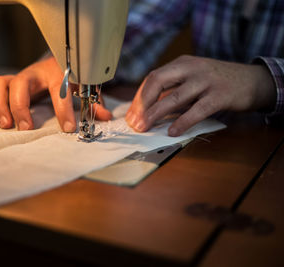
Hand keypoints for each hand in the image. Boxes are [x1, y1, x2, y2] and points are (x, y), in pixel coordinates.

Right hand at [0, 56, 111, 131]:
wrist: (57, 60)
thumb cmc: (69, 76)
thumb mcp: (84, 87)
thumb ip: (93, 102)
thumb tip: (106, 118)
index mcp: (56, 73)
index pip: (60, 91)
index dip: (64, 111)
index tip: (68, 129)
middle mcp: (34, 74)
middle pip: (20, 84)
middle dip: (21, 107)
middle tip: (25, 128)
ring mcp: (18, 78)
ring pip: (0, 84)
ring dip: (0, 105)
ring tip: (5, 124)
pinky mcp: (7, 85)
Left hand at [125, 55, 275, 135]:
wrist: (252, 80)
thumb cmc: (216, 83)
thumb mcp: (192, 78)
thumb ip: (172, 90)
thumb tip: (147, 110)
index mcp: (182, 63)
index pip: (153, 78)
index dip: (139, 97)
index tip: (131, 114)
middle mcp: (192, 68)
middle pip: (158, 82)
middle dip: (142, 103)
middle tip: (135, 122)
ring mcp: (206, 81)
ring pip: (174, 97)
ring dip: (155, 114)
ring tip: (145, 127)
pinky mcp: (220, 95)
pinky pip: (197, 110)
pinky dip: (183, 122)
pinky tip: (172, 131)